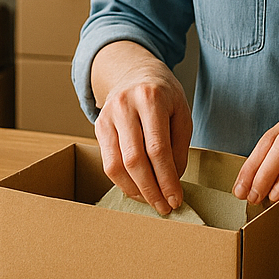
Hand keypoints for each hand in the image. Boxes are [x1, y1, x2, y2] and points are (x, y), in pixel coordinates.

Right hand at [90, 41, 192, 215]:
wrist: (134, 71)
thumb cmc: (163, 94)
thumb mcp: (181, 111)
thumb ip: (179, 146)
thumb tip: (172, 181)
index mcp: (150, 98)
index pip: (158, 149)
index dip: (167, 179)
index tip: (176, 199)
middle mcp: (124, 106)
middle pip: (134, 160)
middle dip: (150, 189)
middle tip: (164, 207)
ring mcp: (107, 116)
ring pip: (116, 165)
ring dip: (134, 190)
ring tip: (151, 201)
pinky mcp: (98, 126)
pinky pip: (107, 162)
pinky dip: (122, 181)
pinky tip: (137, 189)